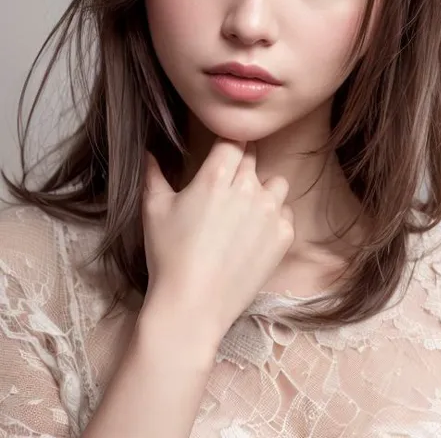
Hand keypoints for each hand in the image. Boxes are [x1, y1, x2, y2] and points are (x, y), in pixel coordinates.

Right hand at [141, 138, 293, 339]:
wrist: (192, 305)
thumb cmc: (169, 256)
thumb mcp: (154, 210)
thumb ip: (153, 174)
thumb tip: (148, 152)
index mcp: (216, 177)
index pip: (234, 140)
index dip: (229, 143)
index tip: (224, 151)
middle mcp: (248, 188)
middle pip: (254, 158)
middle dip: (242, 164)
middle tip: (227, 184)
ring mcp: (269, 212)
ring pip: (277, 182)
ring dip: (263, 188)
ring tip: (245, 208)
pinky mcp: (283, 237)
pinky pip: (286, 213)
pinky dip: (274, 217)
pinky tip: (254, 232)